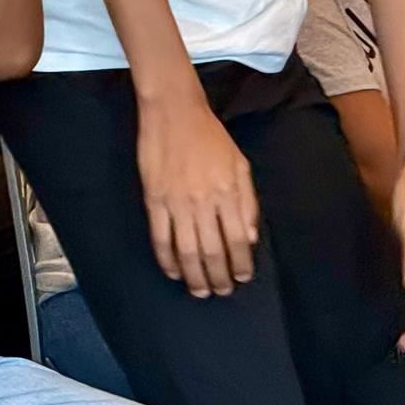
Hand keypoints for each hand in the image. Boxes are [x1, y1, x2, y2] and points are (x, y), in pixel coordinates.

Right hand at [137, 92, 259, 297]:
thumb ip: (248, 201)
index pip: (238, 240)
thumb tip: (249, 237)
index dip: (241, 264)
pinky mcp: (154, 199)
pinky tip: (173, 271)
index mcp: (229, 193)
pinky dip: (166, 259)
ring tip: (199, 290)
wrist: (174, 112)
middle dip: (219, 277)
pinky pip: (160, 237)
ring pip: (187, 251)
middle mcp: (204, 202)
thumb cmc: (210, 136)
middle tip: (221, 291)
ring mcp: (177, 202)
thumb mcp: (240, 164)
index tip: (242, 277)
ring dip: (194, 276)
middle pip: (213, 252)